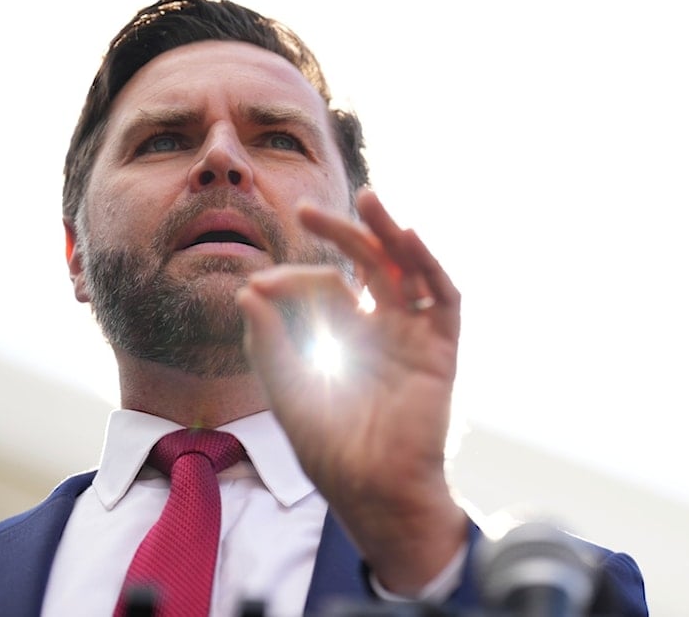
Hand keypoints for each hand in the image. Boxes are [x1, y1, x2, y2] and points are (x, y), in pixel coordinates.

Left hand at [236, 189, 466, 592]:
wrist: (372, 491)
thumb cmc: (329, 450)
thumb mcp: (287, 390)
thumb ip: (268, 343)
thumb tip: (246, 291)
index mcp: (346, 337)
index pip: (325, 286)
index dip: (291, 278)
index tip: (258, 285)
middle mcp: (382, 329)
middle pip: (369, 265)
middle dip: (342, 233)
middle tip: (306, 209)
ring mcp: (413, 336)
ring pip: (407, 271)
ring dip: (390, 233)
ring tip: (367, 198)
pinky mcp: (440, 350)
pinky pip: (441, 299)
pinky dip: (429, 267)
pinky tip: (407, 238)